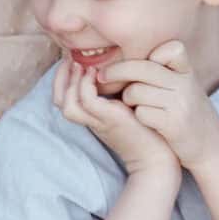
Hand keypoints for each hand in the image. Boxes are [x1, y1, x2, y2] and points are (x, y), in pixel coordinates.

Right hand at [54, 56, 174, 173]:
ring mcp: (99, 122)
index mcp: (93, 118)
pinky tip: (98, 74)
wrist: (159, 159)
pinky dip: (87, 85)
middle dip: (60, 77)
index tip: (73, 62)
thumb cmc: (149, 132)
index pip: (63, 99)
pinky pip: (88, 101)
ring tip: (82, 66)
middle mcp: (92, 121)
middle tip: (71, 60)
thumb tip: (117, 72)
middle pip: (59, 101)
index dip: (62, 79)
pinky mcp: (110, 120)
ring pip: (67, 104)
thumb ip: (119, 95)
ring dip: (71, 81)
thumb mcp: (129, 108)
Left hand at [101, 42, 218, 172]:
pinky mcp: (173, 124)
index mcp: (188, 72)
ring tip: (134, 105)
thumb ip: (165, 71)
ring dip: (128, 99)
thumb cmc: (190, 114)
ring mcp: (180, 104)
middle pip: (142, 68)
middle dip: (116, 71)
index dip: (150, 55)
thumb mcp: (185, 86)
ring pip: (135, 91)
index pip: (168, 49)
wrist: (210, 147)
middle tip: (102, 76)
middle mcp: (186, 85)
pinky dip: (138, 116)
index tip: (139, 64)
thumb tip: (126, 59)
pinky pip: (141, 113)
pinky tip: (145, 121)